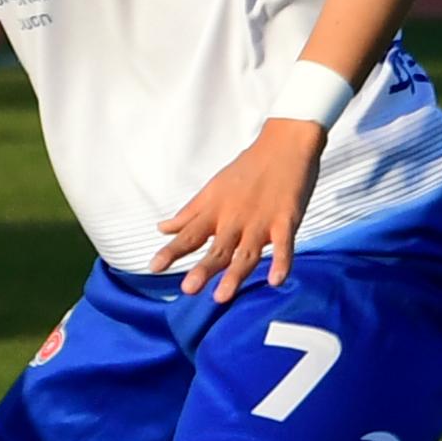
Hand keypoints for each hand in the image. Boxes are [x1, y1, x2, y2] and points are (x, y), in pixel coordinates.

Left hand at [151, 122, 323, 303]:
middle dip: (203, 269)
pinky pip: (285, 244)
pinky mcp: (288, 219)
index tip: (154, 267)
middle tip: (188, 289)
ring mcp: (262, 220)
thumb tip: (162, 228)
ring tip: (222, 296)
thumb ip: (189, 213)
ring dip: (235, 274)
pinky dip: (282, 262)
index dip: (172, 251)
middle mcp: (235, 219)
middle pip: (217, 248)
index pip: (189, 234)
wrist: (285, 143)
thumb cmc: (247, 168)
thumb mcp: (213, 189)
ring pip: (247, 252)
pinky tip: (276, 280)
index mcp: (215, 211)